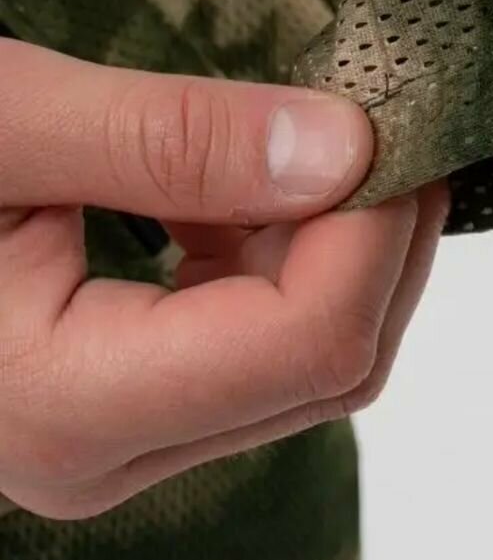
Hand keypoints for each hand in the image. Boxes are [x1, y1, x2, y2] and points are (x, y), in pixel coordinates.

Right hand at [0, 38, 447, 518]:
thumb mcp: (7, 120)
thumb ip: (172, 140)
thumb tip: (348, 149)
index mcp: (64, 406)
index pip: (308, 341)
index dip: (376, 224)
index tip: (389, 109)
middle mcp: (102, 455)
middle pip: (331, 364)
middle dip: (381, 231)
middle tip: (385, 104)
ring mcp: (117, 439)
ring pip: (311, 359)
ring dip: (344, 238)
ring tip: (323, 123)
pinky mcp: (125, 400)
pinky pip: (261, 340)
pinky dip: (292, 250)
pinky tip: (261, 170)